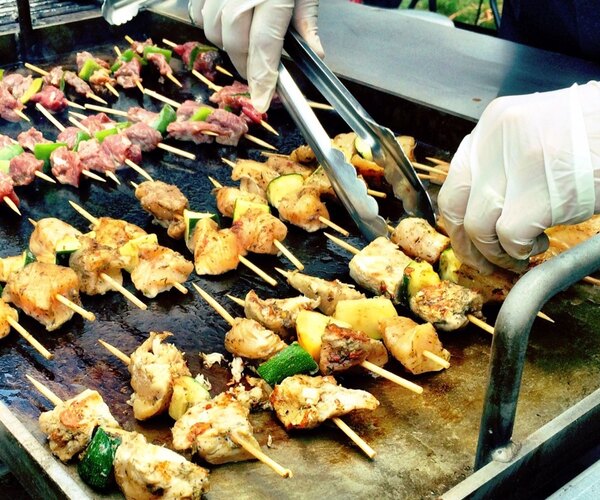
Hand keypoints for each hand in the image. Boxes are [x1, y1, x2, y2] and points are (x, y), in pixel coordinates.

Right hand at [189, 0, 322, 112]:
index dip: (263, 80)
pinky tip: (227, 16)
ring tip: (246, 36)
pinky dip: (211, 23)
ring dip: (229, 43)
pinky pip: (199, 14)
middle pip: (235, 45)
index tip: (263, 102)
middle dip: (246, 64)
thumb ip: (307, 19)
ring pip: (214, 32)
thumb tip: (315, 53)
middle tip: (260, 70)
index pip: (265, 49)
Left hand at [438, 82, 599, 273]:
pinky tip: (539, 244)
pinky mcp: (539, 192)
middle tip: (483, 260)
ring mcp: (516, 165)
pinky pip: (510, 237)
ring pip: (478, 226)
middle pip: (455, 205)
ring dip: (497, 251)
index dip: (458, 218)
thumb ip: (503, 162)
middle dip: (466, 242)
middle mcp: (496, 139)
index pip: (455, 180)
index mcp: (494, 124)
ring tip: (520, 252)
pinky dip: (521, 251)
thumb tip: (479, 208)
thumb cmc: (594, 139)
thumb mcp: (535, 135)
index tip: (468, 238)